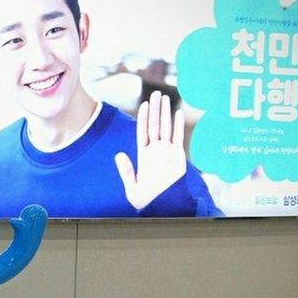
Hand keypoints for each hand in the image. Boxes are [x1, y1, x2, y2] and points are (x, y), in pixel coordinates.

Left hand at [114, 91, 186, 209]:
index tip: (144, 104)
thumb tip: (119, 155)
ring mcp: (167, 152)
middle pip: (155, 125)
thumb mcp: (131, 186)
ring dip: (166, 113)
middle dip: (155, 110)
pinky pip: (178, 138)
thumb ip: (125, 171)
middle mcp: (155, 150)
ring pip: (166, 128)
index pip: (143, 131)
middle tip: (156, 93)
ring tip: (165, 97)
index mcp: (143, 154)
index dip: (144, 118)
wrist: (160, 204)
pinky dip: (179, 126)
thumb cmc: (143, 198)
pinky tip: (178, 113)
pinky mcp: (178, 157)